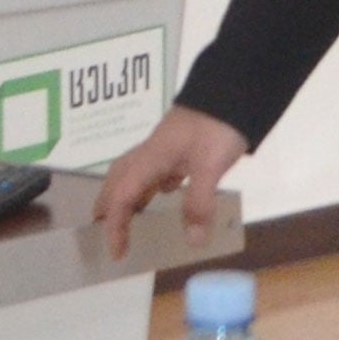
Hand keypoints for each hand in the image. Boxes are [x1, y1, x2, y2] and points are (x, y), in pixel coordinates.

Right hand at [93, 104, 249, 259]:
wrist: (235, 87)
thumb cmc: (217, 125)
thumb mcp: (210, 165)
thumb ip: (199, 203)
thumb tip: (192, 242)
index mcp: (150, 158)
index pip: (122, 196)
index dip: (115, 225)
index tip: (116, 252)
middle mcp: (151, 152)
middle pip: (118, 181)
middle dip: (108, 207)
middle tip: (103, 231)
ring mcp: (165, 147)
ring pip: (135, 174)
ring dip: (127, 196)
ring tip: (127, 218)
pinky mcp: (181, 144)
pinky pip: (156, 170)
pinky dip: (152, 185)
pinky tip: (164, 192)